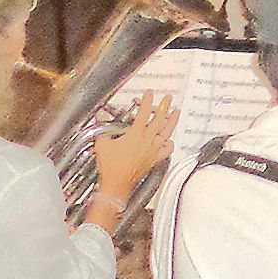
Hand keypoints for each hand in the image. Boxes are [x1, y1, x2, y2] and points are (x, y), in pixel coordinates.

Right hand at [90, 92, 178, 206]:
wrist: (116, 184)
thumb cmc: (110, 166)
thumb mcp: (103, 143)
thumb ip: (103, 127)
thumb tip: (101, 115)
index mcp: (135, 135)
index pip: (144, 113)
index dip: (147, 101)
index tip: (150, 93)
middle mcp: (147, 141)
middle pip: (159, 120)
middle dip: (164, 107)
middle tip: (168, 98)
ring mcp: (152, 150)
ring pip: (166, 133)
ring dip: (172, 121)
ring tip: (176, 112)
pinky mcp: (154, 159)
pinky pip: (166, 150)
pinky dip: (170, 143)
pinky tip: (170, 139)